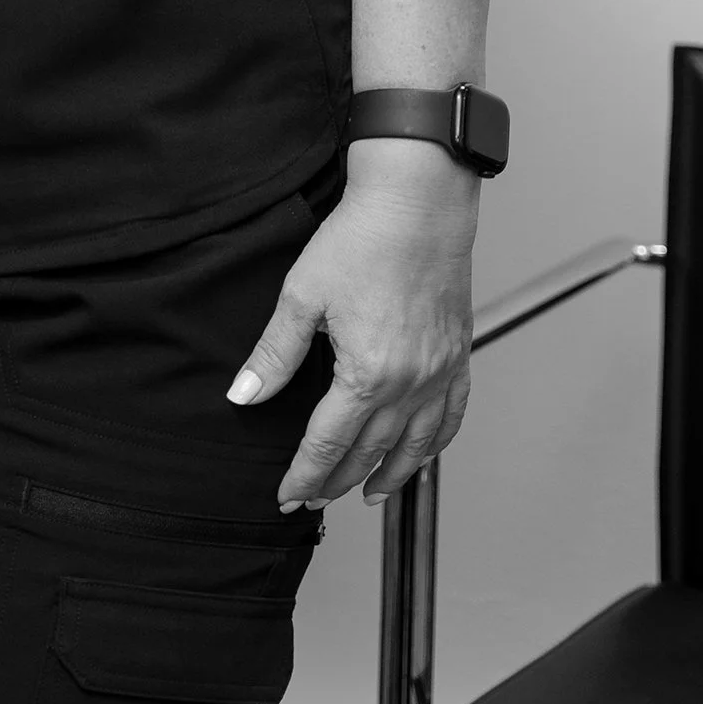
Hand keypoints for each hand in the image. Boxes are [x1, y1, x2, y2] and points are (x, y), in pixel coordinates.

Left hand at [228, 143, 477, 509]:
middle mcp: (410, 384)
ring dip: (389, 476)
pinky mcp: (458, 357)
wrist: (417, 204)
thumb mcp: (303, 296)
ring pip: (415, 447)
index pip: (329, 444)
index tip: (287, 495)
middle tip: (314, 499)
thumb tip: (244, 395)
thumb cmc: (362, 239)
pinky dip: (434, 445)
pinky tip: (420, 453)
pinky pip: (451, 417)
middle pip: (370, 452)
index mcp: (368, 375)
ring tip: (367, 495)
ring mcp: (440, 374)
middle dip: (337, 481)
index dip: (305, 474)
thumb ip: (274, 354)